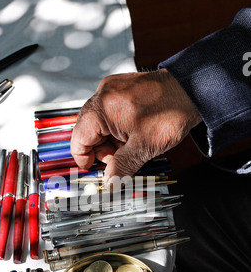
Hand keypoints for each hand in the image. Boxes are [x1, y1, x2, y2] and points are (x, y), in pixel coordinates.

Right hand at [70, 69, 201, 183]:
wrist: (192, 91)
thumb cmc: (171, 112)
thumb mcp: (144, 147)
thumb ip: (121, 167)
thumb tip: (109, 183)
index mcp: (103, 107)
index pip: (79, 138)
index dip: (85, 158)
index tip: (94, 169)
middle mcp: (103, 94)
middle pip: (87, 130)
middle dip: (101, 149)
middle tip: (119, 159)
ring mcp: (111, 89)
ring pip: (98, 123)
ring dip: (110, 140)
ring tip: (130, 145)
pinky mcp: (120, 88)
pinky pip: (109, 113)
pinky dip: (116, 127)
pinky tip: (132, 134)